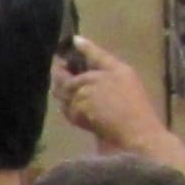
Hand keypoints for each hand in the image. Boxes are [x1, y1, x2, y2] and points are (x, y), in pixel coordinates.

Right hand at [52, 36, 163, 153]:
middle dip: (69, 72)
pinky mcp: (100, 124)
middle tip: (52, 70)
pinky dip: (72, 112)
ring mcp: (106, 105)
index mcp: (114, 69)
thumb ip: (71, 81)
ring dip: (67, 93)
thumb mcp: (91, 87)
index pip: (95, 54)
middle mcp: (110, 85)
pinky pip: (81, 113)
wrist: (132, 145)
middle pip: (85, 74)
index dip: (83, 47)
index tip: (71, 39)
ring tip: (53, 90)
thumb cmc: (115, 109)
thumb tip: (58, 80)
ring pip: (80, 94)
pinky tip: (64, 110)